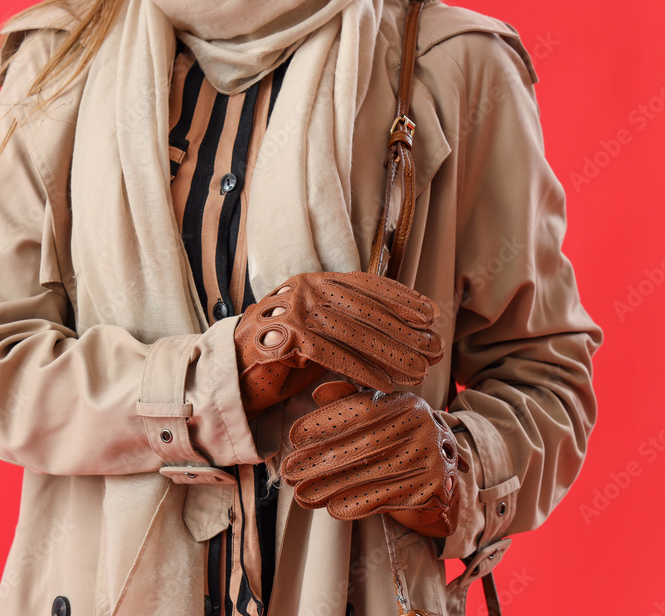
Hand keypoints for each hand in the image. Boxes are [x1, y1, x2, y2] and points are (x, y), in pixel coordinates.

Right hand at [232, 270, 443, 415]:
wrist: (229, 379)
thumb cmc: (279, 361)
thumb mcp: (319, 336)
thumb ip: (348, 327)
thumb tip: (402, 331)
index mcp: (313, 281)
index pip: (365, 285)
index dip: (401, 298)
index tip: (431, 314)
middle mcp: (302, 288)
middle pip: (364, 308)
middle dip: (404, 329)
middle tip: (435, 348)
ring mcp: (289, 309)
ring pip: (351, 331)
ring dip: (389, 353)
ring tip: (419, 371)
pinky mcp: (280, 336)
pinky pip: (330, 353)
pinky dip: (360, 369)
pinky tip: (384, 383)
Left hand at [279, 387, 468, 536]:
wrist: (442, 468)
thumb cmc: (399, 434)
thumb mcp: (380, 410)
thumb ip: (350, 399)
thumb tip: (319, 393)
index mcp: (404, 403)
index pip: (360, 410)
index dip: (325, 423)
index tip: (294, 438)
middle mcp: (420, 426)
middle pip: (362, 446)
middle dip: (320, 461)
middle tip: (289, 473)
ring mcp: (428, 457)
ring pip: (370, 475)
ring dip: (331, 487)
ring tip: (300, 495)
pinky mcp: (430, 487)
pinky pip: (387, 497)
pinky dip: (357, 504)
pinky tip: (331, 508)